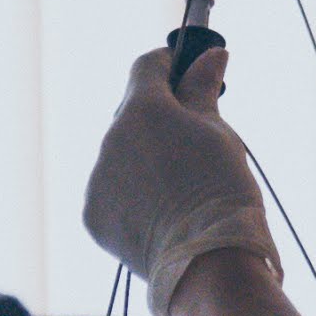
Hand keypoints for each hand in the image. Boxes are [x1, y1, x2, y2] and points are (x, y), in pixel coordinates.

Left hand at [81, 45, 270, 314]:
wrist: (208, 261)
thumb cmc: (222, 191)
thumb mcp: (220, 133)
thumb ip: (204, 90)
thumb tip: (211, 54)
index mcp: (143, 109)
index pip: (147, 67)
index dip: (169, 64)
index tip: (185, 70)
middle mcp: (111, 138)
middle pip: (133, 115)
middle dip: (159, 119)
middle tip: (193, 139)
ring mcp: (98, 179)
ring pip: (120, 155)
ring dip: (143, 159)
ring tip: (180, 187)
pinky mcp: (93, 215)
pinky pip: (111, 191)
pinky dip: (130, 195)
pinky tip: (161, 211)